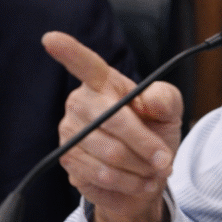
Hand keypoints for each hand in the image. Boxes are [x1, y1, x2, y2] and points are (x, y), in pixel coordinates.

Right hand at [42, 31, 183, 221]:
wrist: (146, 176)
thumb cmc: (154, 134)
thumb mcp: (170, 112)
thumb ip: (166, 99)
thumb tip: (152, 99)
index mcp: (104, 83)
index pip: (85, 64)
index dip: (68, 52)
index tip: (52, 39)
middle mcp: (81, 103)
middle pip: (113, 121)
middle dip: (145, 144)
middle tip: (164, 158)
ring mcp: (70, 132)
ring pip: (111, 153)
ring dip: (140, 167)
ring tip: (153, 170)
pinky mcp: (68, 161)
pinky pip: (101, 175)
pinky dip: (129, 182)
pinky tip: (138, 180)